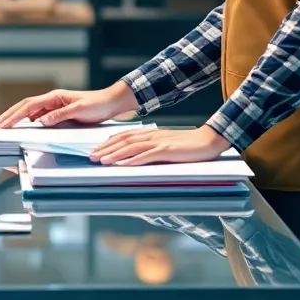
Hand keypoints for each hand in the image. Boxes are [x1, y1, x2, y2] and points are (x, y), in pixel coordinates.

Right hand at [0, 81, 137, 127]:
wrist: (110, 103)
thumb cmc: (96, 105)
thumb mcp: (79, 111)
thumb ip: (59, 115)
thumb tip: (41, 121)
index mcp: (54, 97)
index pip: (29, 106)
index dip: (14, 115)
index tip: (3, 124)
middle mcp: (52, 100)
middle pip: (25, 107)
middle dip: (10, 116)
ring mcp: (54, 106)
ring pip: (30, 112)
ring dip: (17, 118)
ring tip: (4, 127)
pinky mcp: (59, 113)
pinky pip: (39, 117)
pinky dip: (28, 122)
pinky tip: (23, 128)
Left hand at [89, 125, 230, 165]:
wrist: (208, 141)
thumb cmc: (188, 146)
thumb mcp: (166, 146)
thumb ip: (152, 149)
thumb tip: (136, 158)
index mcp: (150, 134)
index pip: (124, 136)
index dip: (109, 143)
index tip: (96, 150)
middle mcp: (152, 135)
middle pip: (124, 141)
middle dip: (106, 149)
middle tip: (91, 157)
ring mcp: (159, 142)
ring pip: (132, 147)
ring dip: (116, 155)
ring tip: (102, 161)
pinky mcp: (167, 150)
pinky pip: (147, 156)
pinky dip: (133, 160)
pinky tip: (124, 165)